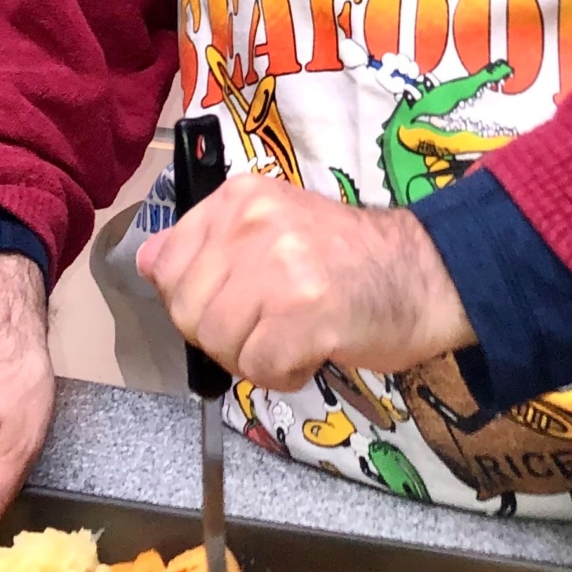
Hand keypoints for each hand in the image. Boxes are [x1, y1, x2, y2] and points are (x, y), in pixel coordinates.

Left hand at [135, 178, 473, 389]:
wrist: (426, 274)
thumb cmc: (348, 260)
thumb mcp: (271, 228)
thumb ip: (208, 244)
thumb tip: (145, 261)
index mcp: (239, 197)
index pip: (164, 266)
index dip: (193, 302)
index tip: (237, 303)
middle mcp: (253, 221)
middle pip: (187, 311)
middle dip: (223, 337)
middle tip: (270, 327)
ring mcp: (279, 263)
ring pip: (219, 343)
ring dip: (254, 358)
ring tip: (296, 336)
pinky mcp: (306, 310)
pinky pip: (259, 367)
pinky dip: (283, 375)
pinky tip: (313, 351)